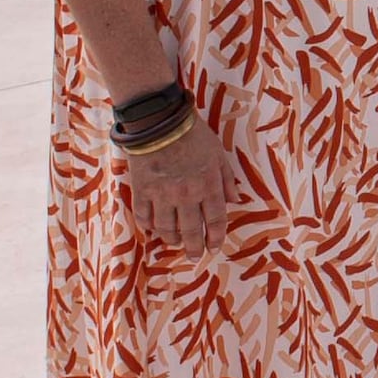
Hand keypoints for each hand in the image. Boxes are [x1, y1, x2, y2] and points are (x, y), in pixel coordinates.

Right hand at [120, 114, 233, 250]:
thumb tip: (236, 201)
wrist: (160, 121)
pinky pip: (144, 217)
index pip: (215, 221)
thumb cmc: (193, 134)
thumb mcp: (219, 154)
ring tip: (176, 242)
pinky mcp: (142, 190)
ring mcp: (162, 195)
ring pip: (166, 229)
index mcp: (208, 187)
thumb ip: (226, 179)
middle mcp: (186, 196)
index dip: (215, 237)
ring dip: (172, 239)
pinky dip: (150, 226)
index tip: (214, 247)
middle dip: (194, 247)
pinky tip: (154, 228)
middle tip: (195, 256)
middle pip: (191, 231)